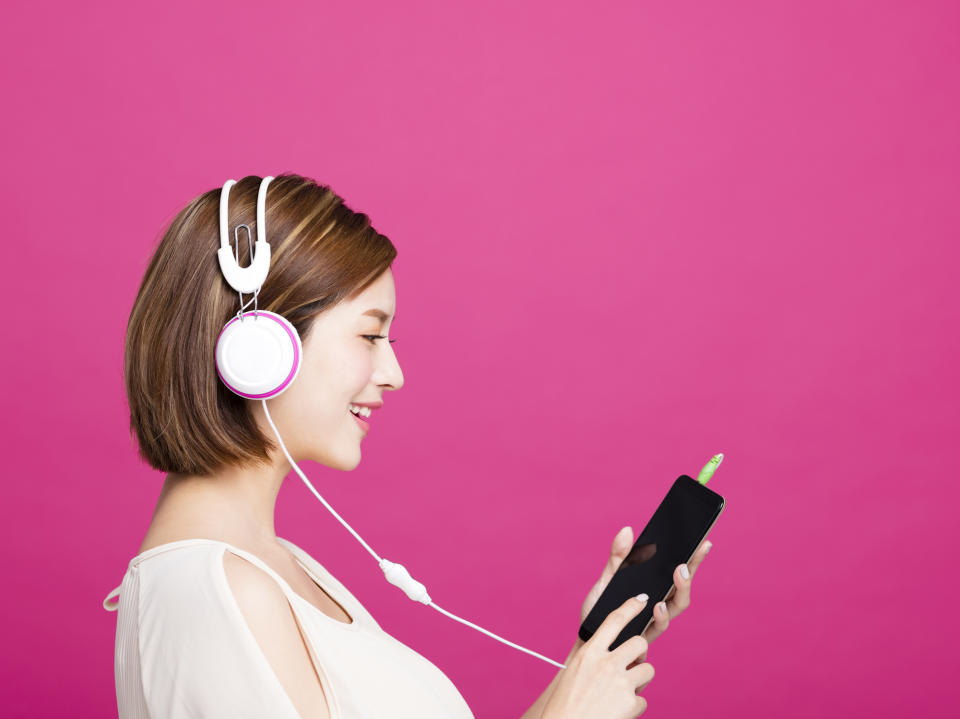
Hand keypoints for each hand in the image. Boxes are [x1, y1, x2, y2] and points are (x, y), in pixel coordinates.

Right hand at [543, 594, 656, 718]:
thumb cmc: (565, 704)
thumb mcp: (575, 673)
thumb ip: (596, 659)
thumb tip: (622, 656)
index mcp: (588, 653)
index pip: (614, 621)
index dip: (630, 607)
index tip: (641, 599)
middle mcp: (606, 664)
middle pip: (639, 643)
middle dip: (640, 652)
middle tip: (634, 662)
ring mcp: (621, 683)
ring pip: (648, 670)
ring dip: (639, 680)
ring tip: (623, 692)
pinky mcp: (631, 703)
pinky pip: (643, 699)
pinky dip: (634, 706)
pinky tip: (619, 711)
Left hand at [578, 526, 712, 662]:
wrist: (586, 636)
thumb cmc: (599, 608)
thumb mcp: (607, 578)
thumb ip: (618, 557)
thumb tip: (627, 530)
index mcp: (653, 587)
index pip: (679, 571)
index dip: (694, 558)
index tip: (704, 542)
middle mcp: (659, 603)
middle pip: (683, 588)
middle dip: (690, 573)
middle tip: (686, 561)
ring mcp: (654, 620)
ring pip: (677, 606)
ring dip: (681, 591)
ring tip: (678, 575)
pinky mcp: (644, 635)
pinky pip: (658, 627)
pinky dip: (661, 616)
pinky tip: (658, 605)